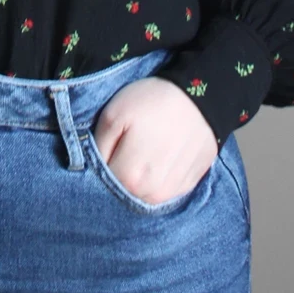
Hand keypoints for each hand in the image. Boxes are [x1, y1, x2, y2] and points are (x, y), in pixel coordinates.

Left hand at [93, 77, 217, 203]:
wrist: (202, 98)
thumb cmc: (152, 102)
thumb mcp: (113, 114)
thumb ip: (97, 146)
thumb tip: (91, 167)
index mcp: (129, 178)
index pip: (103, 182)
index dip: (103, 162)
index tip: (110, 144)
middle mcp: (152, 194)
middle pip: (124, 191)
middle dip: (121, 172)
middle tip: (128, 145)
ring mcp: (174, 193)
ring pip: (145, 194)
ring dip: (141, 177)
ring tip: (147, 149)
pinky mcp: (190, 186)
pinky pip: (166, 190)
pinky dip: (160, 177)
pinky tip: (163, 156)